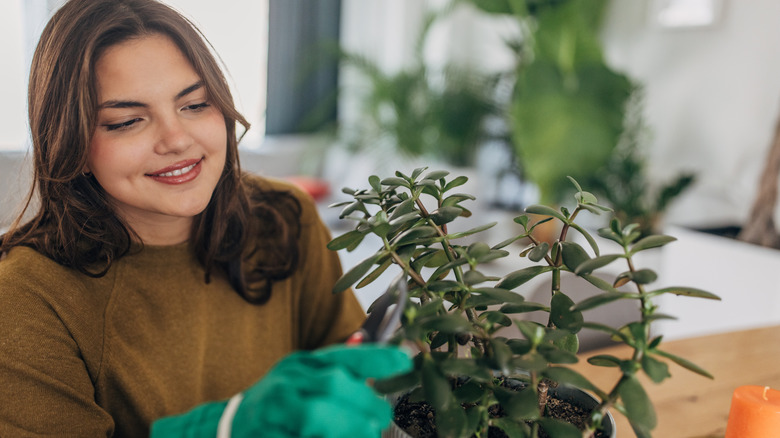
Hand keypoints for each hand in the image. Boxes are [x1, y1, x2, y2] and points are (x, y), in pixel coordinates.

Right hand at [231, 344, 410, 436]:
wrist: (229, 426)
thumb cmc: (279, 402)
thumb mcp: (304, 377)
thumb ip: (338, 367)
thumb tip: (375, 344)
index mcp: (300, 365)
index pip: (341, 356)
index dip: (376, 358)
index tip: (405, 361)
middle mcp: (286, 383)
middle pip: (330, 386)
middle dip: (364, 403)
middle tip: (382, 417)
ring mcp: (272, 411)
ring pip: (315, 415)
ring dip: (346, 427)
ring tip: (367, 434)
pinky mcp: (266, 437)